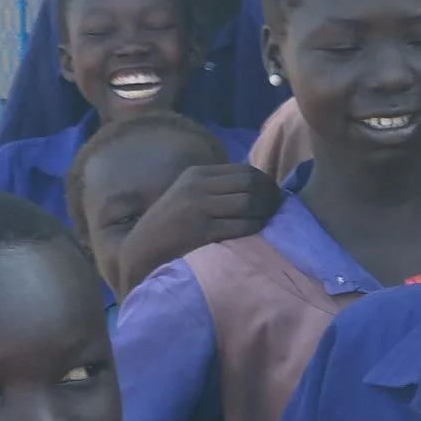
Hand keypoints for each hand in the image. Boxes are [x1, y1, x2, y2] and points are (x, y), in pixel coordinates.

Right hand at [113, 162, 281, 294]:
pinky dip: (255, 228)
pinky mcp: (200, 231)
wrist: (142, 250)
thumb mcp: (189, 195)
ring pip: (248, 203)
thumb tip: (259, 185)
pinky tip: (257, 232)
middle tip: (278, 209)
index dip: (267, 183)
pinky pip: (241, 225)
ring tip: (269, 221)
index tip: (275, 196)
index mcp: (197, 174)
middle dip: (270, 196)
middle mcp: (197, 186)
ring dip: (265, 213)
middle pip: (250, 184)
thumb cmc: (171, 225)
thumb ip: (217, 187)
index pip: (245, 170)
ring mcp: (197, 208)